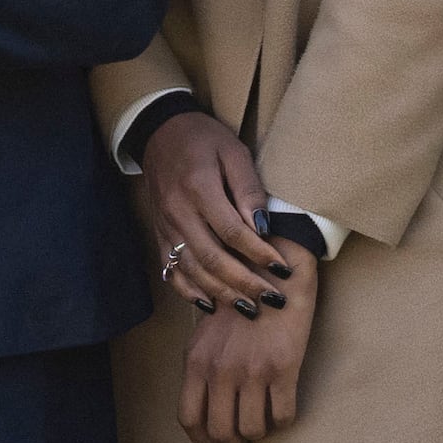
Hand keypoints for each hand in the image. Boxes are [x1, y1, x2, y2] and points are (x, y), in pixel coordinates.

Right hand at [132, 109, 295, 313]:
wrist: (160, 133)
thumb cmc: (204, 139)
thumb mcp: (234, 152)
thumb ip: (248, 189)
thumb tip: (263, 227)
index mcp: (199, 189)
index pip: (232, 232)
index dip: (258, 254)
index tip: (282, 269)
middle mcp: (178, 212)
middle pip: (212, 258)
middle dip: (245, 283)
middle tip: (272, 299)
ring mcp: (166, 227)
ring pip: (193, 271)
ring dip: (222, 293)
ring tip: (250, 308)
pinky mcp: (159, 234)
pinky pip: (171, 270)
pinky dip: (189, 291)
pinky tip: (210, 305)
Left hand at [181, 280, 315, 442]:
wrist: (275, 274)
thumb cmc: (241, 305)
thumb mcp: (206, 335)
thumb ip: (202, 369)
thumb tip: (207, 409)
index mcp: (197, 362)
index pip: (189, 419)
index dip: (203, 440)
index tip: (216, 442)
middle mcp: (220, 370)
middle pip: (220, 432)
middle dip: (234, 442)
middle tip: (245, 436)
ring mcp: (252, 371)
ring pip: (252, 430)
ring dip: (260, 433)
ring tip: (265, 421)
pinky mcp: (283, 368)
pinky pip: (282, 416)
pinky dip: (283, 421)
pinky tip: (283, 409)